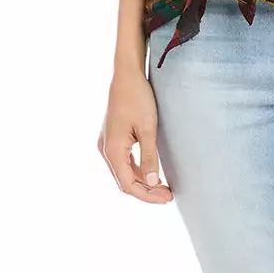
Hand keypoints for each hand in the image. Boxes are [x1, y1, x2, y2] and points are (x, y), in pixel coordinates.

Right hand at [98, 69, 173, 203]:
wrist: (126, 74)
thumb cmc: (137, 97)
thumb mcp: (147, 128)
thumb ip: (149, 157)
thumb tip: (153, 183)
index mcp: (112, 149)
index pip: (128, 184)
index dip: (147, 195)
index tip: (167, 198)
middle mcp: (105, 149)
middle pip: (124, 181)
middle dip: (146, 191)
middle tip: (168, 196)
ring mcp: (106, 143)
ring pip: (123, 172)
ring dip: (142, 182)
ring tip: (163, 188)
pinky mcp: (112, 137)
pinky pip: (123, 161)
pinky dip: (137, 170)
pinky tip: (151, 172)